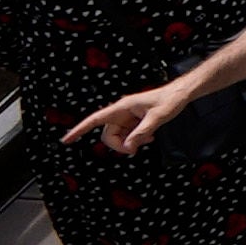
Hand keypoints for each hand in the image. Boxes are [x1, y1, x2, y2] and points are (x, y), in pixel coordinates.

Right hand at [59, 88, 181, 153]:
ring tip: (148, 139)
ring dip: (130, 143)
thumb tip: (129, 147)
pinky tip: (150, 137)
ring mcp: (127, 117)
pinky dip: (136, 140)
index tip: (66, 140)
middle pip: (108, 135)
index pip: (95, 119)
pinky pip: (128, 136)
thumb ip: (142, 133)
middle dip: (119, 145)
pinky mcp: (134, 121)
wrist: (179, 94)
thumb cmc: (169, 101)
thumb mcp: (157, 118)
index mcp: (122, 107)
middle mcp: (121, 112)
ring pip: (119, 137)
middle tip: (136, 149)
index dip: (79, 130)